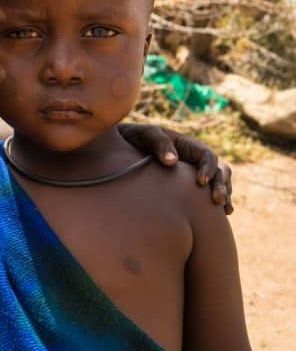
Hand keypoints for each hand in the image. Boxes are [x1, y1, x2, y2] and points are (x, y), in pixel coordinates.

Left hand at [118, 124, 232, 213]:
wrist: (125, 146)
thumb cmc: (137, 137)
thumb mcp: (147, 135)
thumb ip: (159, 144)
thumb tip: (173, 161)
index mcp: (189, 146)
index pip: (208, 156)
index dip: (208, 168)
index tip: (200, 182)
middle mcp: (196, 160)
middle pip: (220, 171)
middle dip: (222, 185)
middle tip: (218, 201)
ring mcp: (195, 173)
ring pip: (219, 183)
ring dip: (224, 195)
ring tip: (225, 210)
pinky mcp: (190, 187)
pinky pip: (208, 194)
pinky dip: (217, 204)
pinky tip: (223, 215)